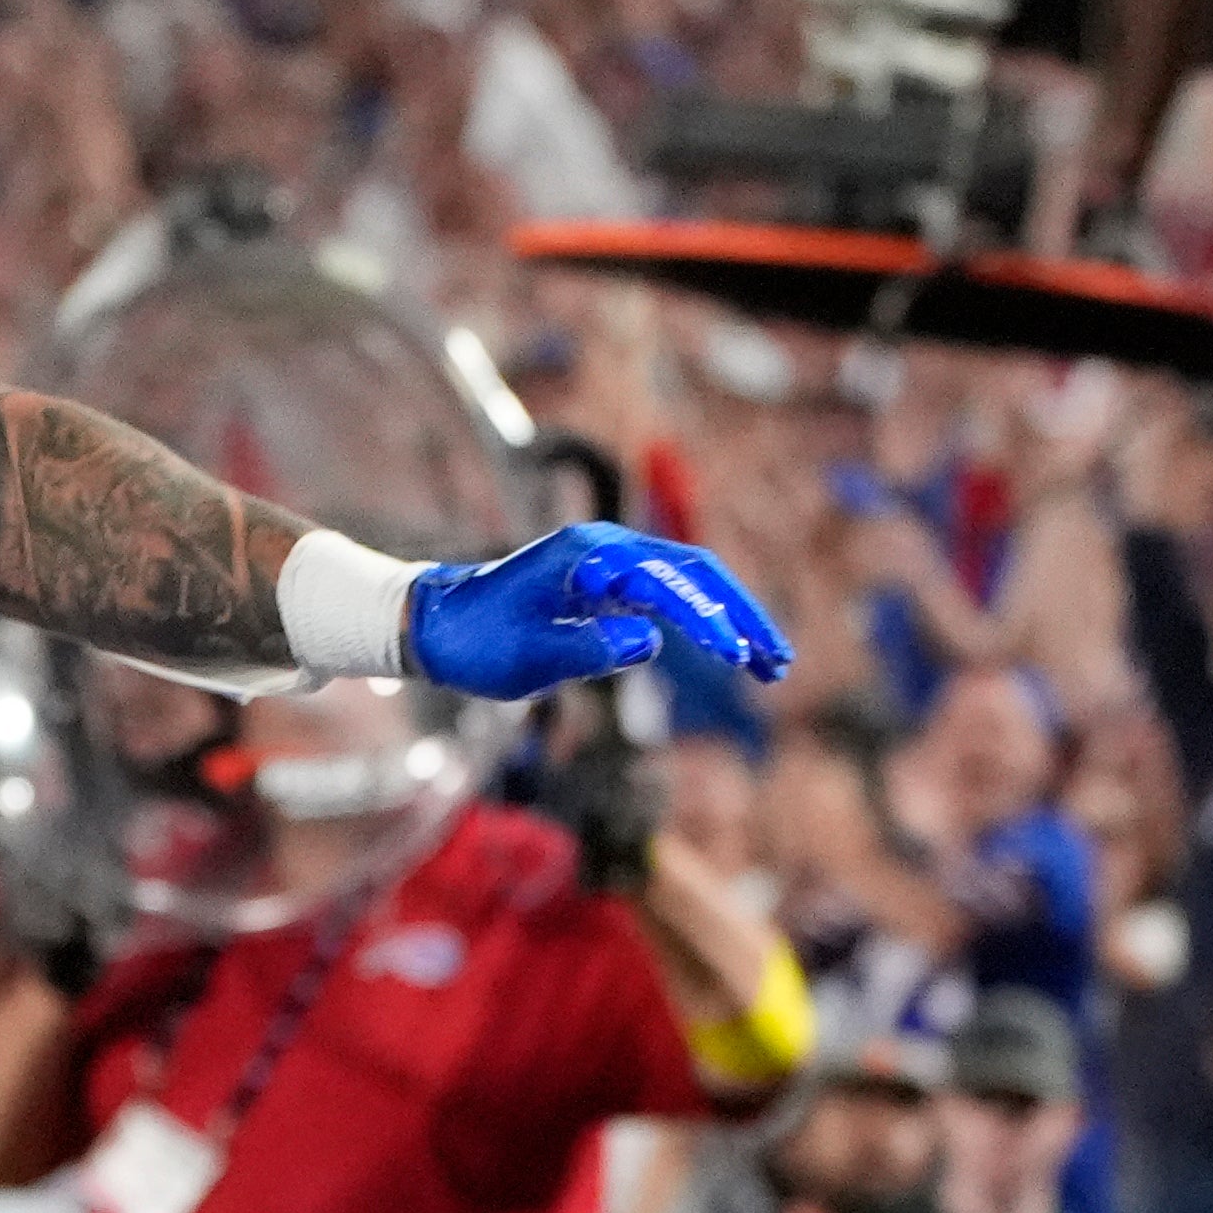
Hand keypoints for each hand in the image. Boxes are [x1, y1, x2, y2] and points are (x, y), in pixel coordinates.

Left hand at [405, 523, 793, 701]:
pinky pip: (672, 594)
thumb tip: (649, 642)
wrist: (435, 623)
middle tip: (777, 661)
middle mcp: (606, 548)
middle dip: (741, 615)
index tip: (733, 655)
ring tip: (771, 664)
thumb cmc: (476, 642)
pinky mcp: (611, 582)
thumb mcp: (527, 659)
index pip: (663, 582)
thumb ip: (586, 650)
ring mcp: (611, 562)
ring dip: (733, 617)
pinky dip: (706, 620)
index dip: (704, 618)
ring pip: (691, 580)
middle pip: (695, 571)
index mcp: (586, 556)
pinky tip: (733, 651)